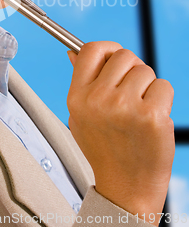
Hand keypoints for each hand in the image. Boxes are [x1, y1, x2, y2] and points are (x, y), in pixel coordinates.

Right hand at [67, 42, 174, 225]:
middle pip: (123, 55)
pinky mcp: (151, 116)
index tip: (115, 58)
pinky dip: (163, 98)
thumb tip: (74, 52)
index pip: (91, 50)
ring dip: (148, 86)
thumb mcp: (80, 116)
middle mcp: (98, 99)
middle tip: (132, 91)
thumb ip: (80, 82)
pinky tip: (152, 119)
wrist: (126, 188)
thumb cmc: (104, 149)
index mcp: (77, 97)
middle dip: (132, 69)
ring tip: (140, 110)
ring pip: (145, 70)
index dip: (107, 49)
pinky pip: (164, 86)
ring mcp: (125, 107)